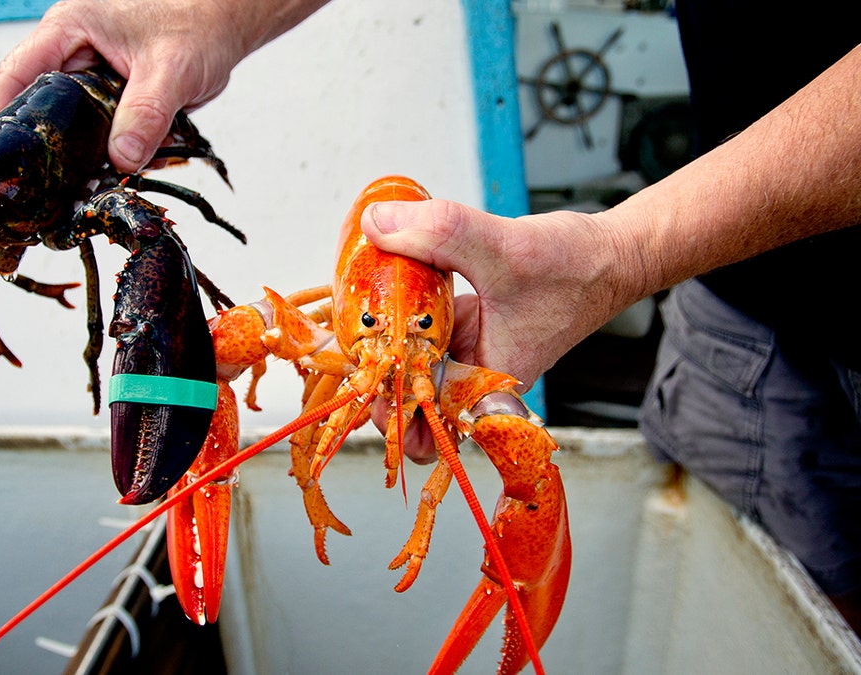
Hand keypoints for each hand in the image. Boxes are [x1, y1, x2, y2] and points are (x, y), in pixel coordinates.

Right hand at [0, 0, 246, 172]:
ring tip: (85, 185)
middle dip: (43, 147)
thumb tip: (121, 159)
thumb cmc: (197, 22)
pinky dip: (110, 153)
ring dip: (81, 156)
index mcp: (70, 30)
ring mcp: (91, 78)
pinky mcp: (112, 99)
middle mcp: (73, 54)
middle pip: (38, 107)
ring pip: (71, 126)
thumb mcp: (170, 69)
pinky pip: (100, 133)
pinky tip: (122, 170)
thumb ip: (146, 114)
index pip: (16, 74)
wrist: (225, 25)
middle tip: (40, 187)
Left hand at [360, 199, 638, 460]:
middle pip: (406, 405)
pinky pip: (420, 331)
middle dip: (372, 381)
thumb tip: (379, 224)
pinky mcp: (464, 326)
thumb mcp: (501, 248)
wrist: (609, 254)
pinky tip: (379, 289)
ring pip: (409, 366)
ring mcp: (466, 352)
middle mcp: (471, 378)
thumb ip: (438, 233)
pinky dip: (399, 314)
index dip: (383, 413)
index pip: (423, 426)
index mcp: (483, 386)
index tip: (355, 379)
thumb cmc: (575, 268)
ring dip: (380, 345)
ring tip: (350, 321)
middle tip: (343, 348)